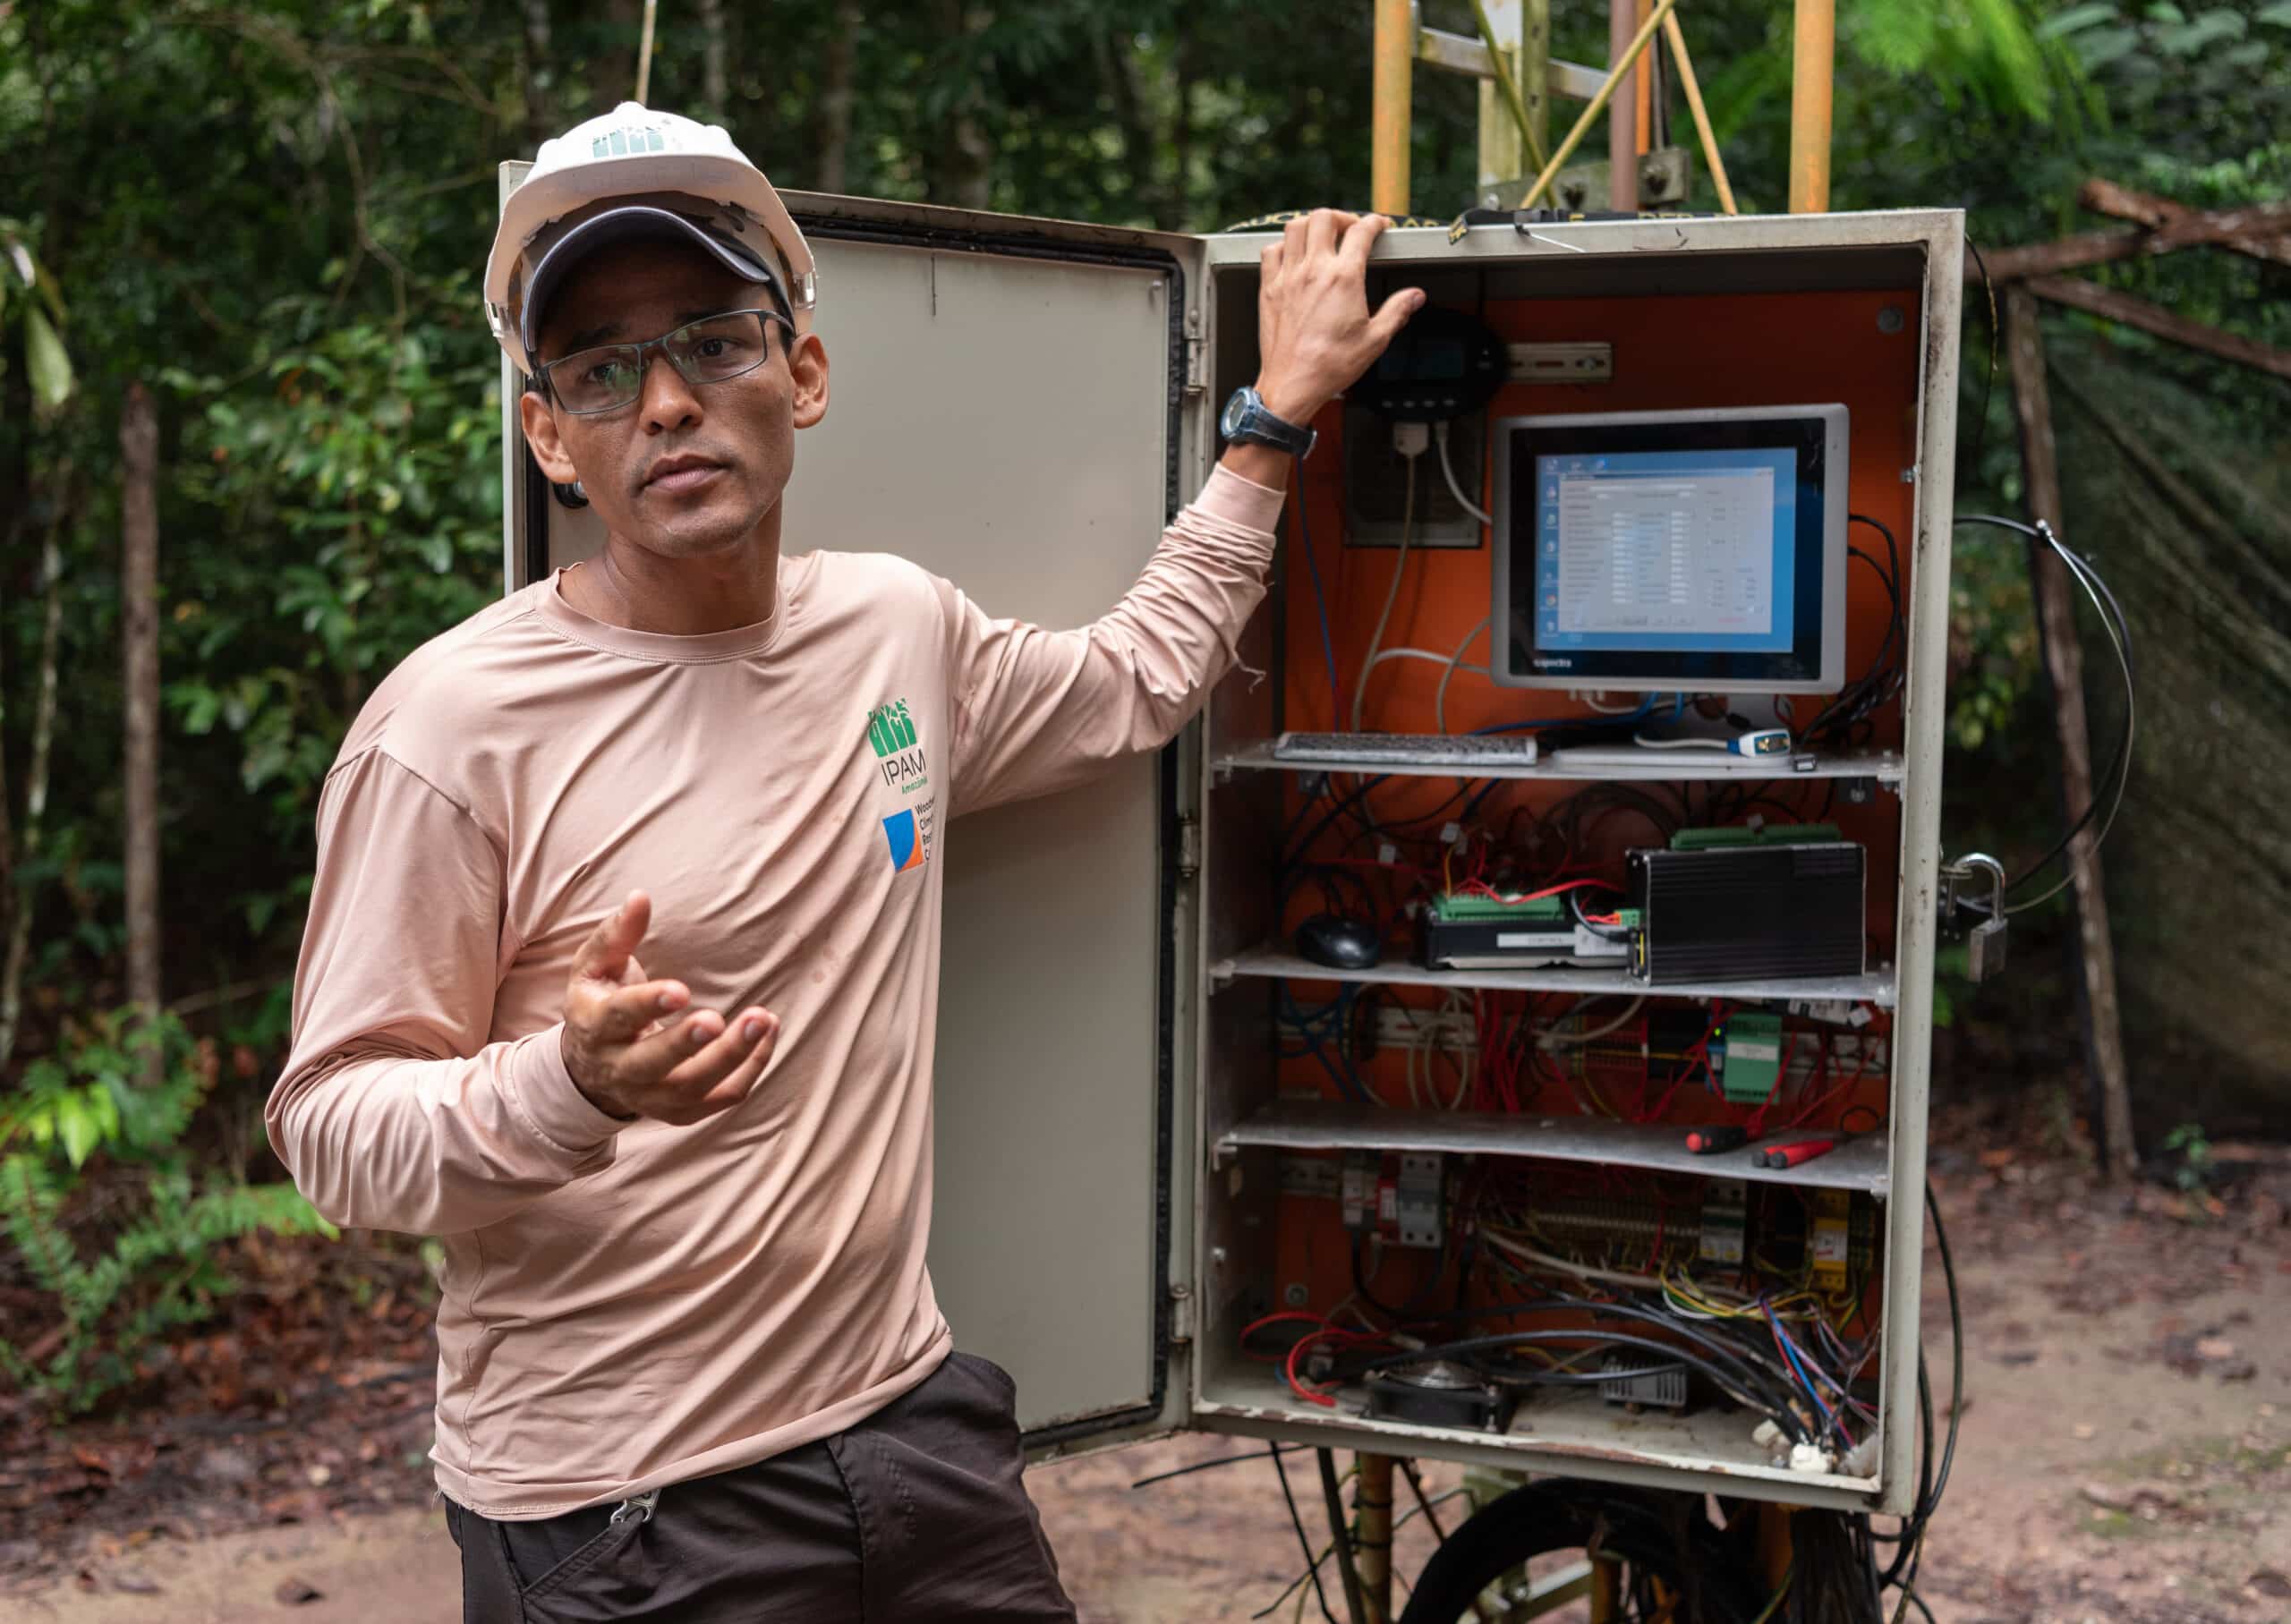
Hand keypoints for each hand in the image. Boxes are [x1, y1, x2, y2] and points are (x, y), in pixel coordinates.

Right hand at [560, 891, 780, 1126]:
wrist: (591, 1068)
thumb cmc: (600, 1001)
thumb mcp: (595, 966)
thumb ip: (617, 934)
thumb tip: (641, 898)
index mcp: (594, 1026)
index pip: (618, 1017)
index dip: (648, 1005)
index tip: (682, 990)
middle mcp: (619, 1069)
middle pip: (652, 1064)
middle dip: (687, 1043)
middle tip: (719, 1019)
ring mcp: (650, 1096)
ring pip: (691, 1087)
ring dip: (731, 1058)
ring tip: (762, 1020)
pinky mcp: (679, 1111)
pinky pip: (719, 1099)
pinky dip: (749, 1071)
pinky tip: (767, 1036)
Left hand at [1252, 210, 1424, 424]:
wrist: (1292, 384)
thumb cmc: (1330, 366)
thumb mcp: (1374, 340)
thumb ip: (1397, 311)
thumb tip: (1414, 296)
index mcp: (1343, 279)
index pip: (1361, 232)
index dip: (1374, 223)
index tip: (1379, 226)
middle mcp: (1313, 271)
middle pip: (1324, 218)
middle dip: (1341, 217)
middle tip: (1350, 229)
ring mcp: (1288, 277)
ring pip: (1295, 227)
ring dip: (1311, 224)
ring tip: (1321, 235)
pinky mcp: (1269, 288)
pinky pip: (1270, 251)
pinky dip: (1283, 245)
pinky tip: (1292, 255)